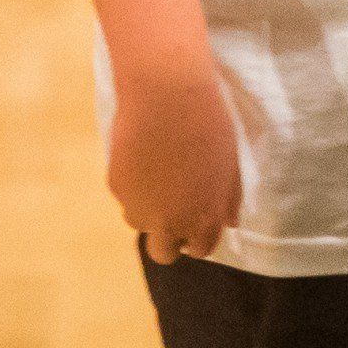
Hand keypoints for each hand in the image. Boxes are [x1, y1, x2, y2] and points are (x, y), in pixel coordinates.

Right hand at [109, 63, 242, 264]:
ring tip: (159, 172)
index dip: (198, 234)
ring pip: (140, 222)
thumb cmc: (209, 125)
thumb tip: (228, 223)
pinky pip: (126, 195)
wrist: (167, 93)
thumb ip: (228, 200)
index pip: (199, 249)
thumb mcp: (231, 165)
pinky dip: (134, 184)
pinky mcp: (116, 186)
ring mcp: (138, 206)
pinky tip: (143, 154)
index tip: (197, 216)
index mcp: (202, 220)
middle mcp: (168, 223)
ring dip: (149, 209)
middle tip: (175, 206)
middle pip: (163, 253)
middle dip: (169, 236)